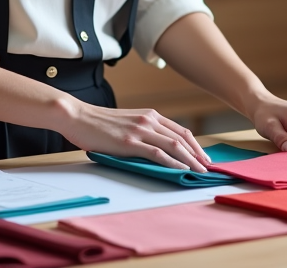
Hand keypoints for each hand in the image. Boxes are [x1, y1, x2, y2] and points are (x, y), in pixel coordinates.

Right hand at [54, 98, 210, 171]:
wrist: (78, 116)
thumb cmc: (98, 123)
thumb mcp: (127, 123)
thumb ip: (142, 131)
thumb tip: (156, 148)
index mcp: (149, 115)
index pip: (180, 131)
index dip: (195, 145)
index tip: (204, 157)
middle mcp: (149, 120)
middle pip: (182, 138)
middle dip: (198, 154)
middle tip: (208, 168)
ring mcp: (140, 130)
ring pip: (174, 146)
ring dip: (190, 160)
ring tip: (200, 172)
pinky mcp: (130, 142)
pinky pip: (157, 153)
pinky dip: (172, 163)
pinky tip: (181, 170)